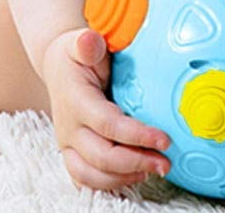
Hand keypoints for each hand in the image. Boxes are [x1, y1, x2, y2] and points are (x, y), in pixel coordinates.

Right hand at [42, 27, 171, 193]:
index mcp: (75, 100)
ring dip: (125, 177)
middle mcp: (69, 128)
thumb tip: (90, 40)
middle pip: (102, 157)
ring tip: (154, 169)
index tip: (164, 139)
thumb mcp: (80, 41)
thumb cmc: (77, 53)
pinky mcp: (72, 154)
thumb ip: (86, 43)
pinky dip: (110, 183)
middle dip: (137, 162)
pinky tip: (135, 176)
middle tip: (166, 162)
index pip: (108, 125)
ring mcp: (68, 144)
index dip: (137, 135)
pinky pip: (86, 179)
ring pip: (92, 175)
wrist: (58, 65)